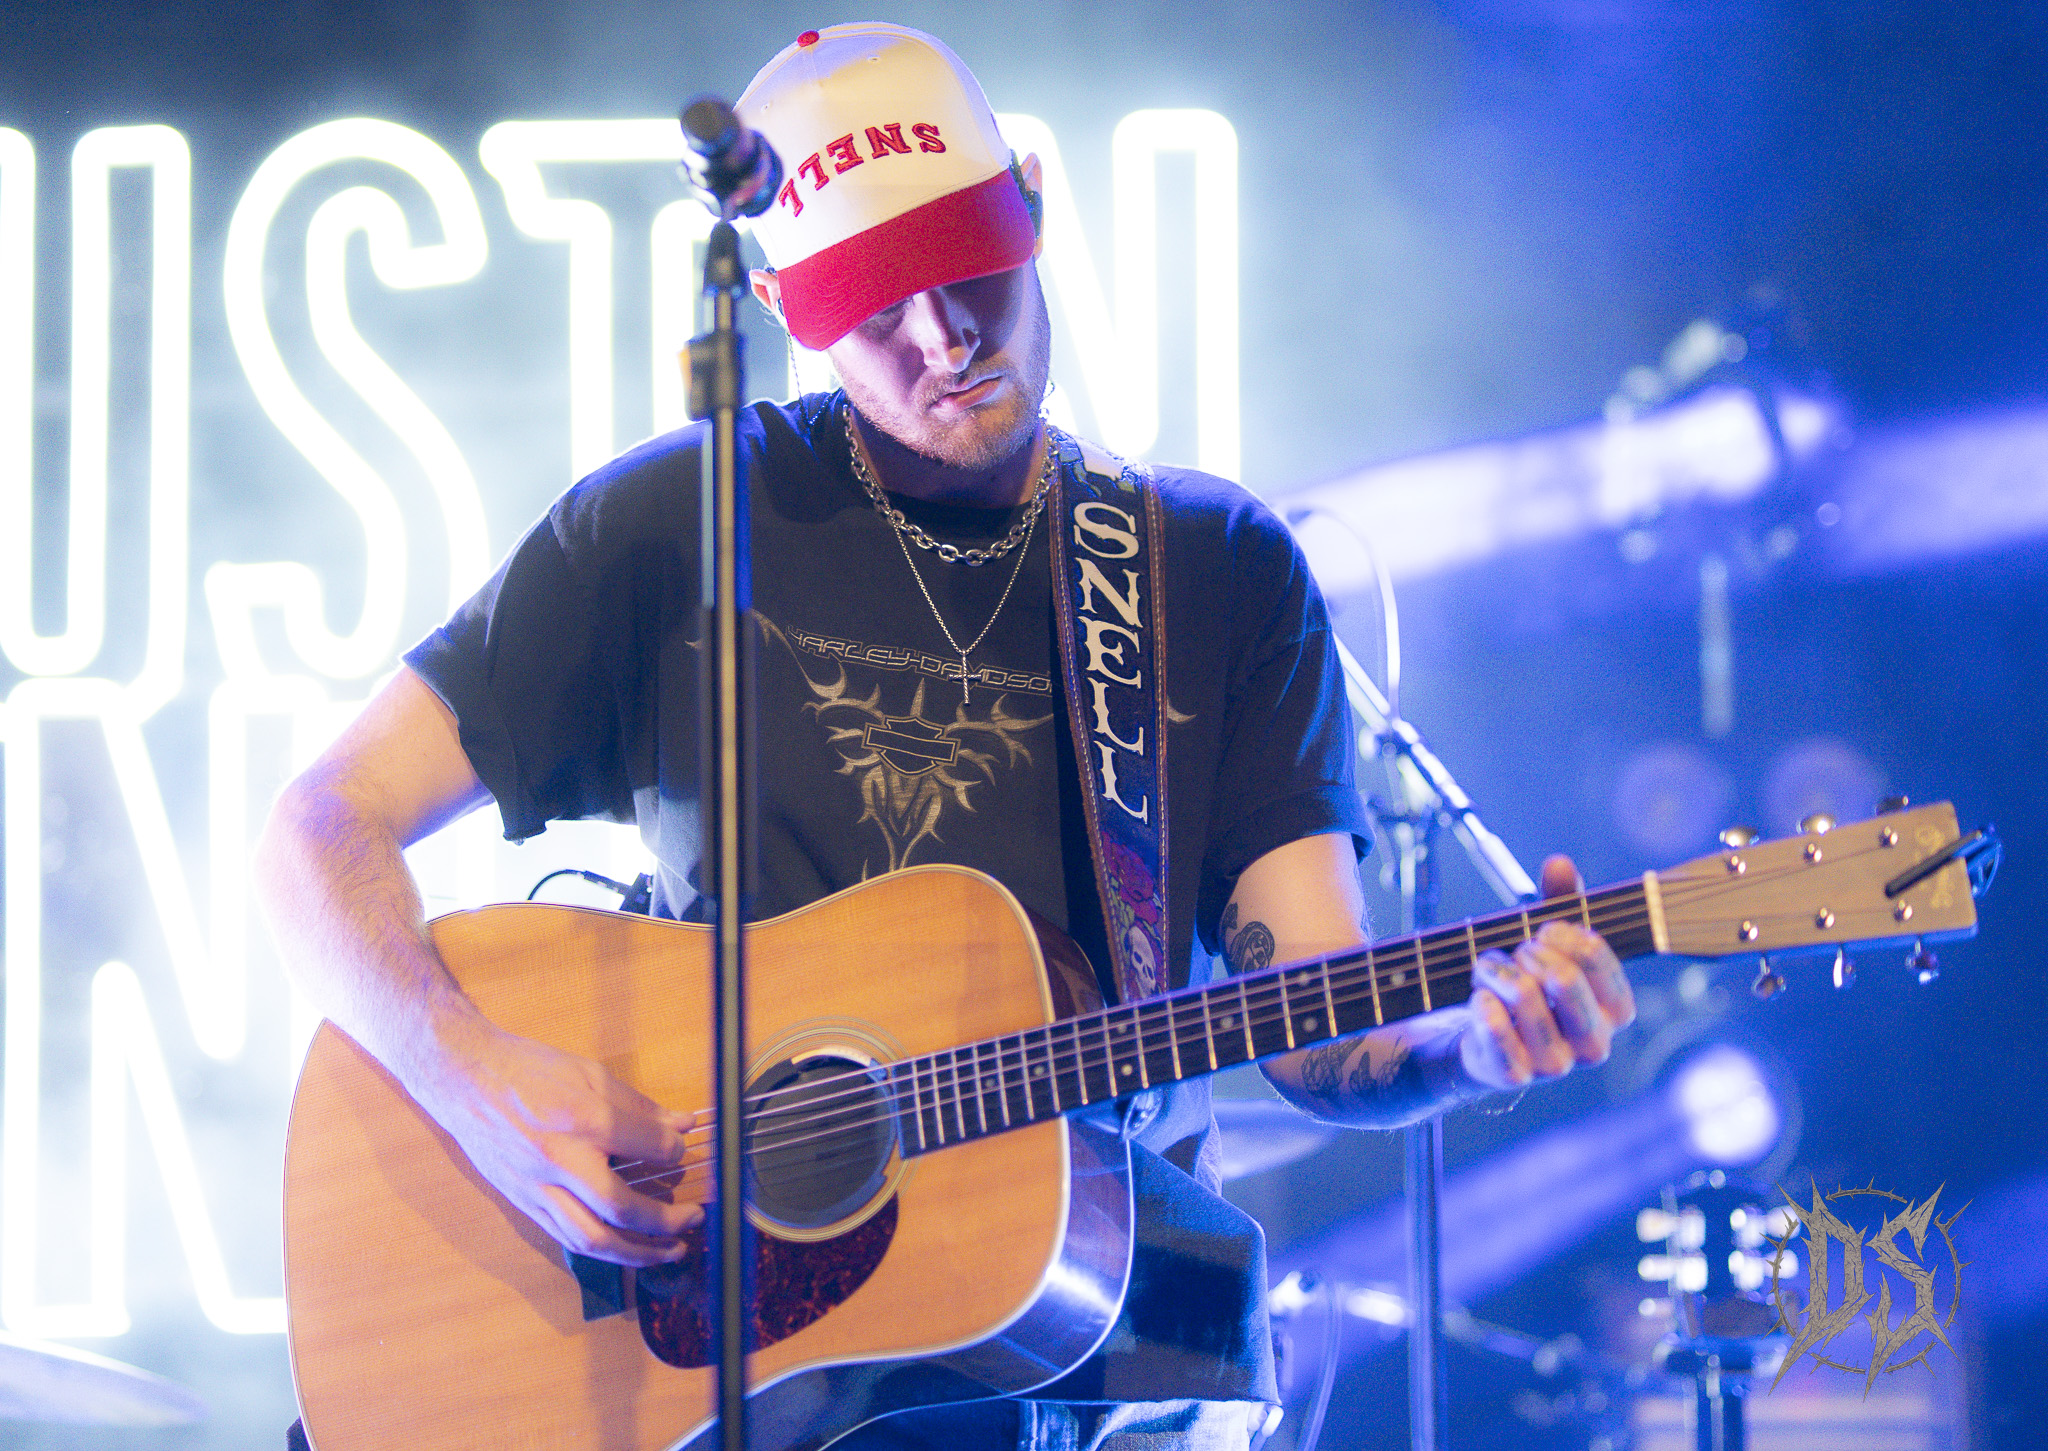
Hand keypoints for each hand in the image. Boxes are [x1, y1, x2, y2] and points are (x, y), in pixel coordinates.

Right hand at [411, 1015, 704, 1266]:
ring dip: (637, 1253)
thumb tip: (681, 1126)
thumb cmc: (528, 1072)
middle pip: (619, 1208)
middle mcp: (559, 1160)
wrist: (465, 1081)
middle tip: (693, 1218)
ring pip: (591, 1238)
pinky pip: (567, 1238)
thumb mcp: (590, 1074)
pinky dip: (602, 1249)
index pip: (645, 1146)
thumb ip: (639, 1107)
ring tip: (671, 1251)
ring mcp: (537, 1188)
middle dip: (664, 1221)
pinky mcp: (523, 1204)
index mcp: (581, 1119)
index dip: (674, 1151)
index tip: (683, 1150)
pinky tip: (626, 1248)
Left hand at [1460, 854, 1636, 1091]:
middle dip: (1529, 953)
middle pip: (1564, 978)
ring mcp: (1557, 1065)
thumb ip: (1560, 900)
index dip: (1563, 933)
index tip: (1541, 929)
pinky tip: (1480, 999)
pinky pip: (1494, 1027)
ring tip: (1489, 970)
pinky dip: (1480, 1001)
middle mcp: (1596, 1043)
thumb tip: (1559, 862)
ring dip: (1496, 971)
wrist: (1486, 1038)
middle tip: (1516, 953)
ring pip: (1523, 996)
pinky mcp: (1516, 1076)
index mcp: (1617, 1009)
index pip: (1598, 956)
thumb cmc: (1529, 983)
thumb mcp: (1548, 941)